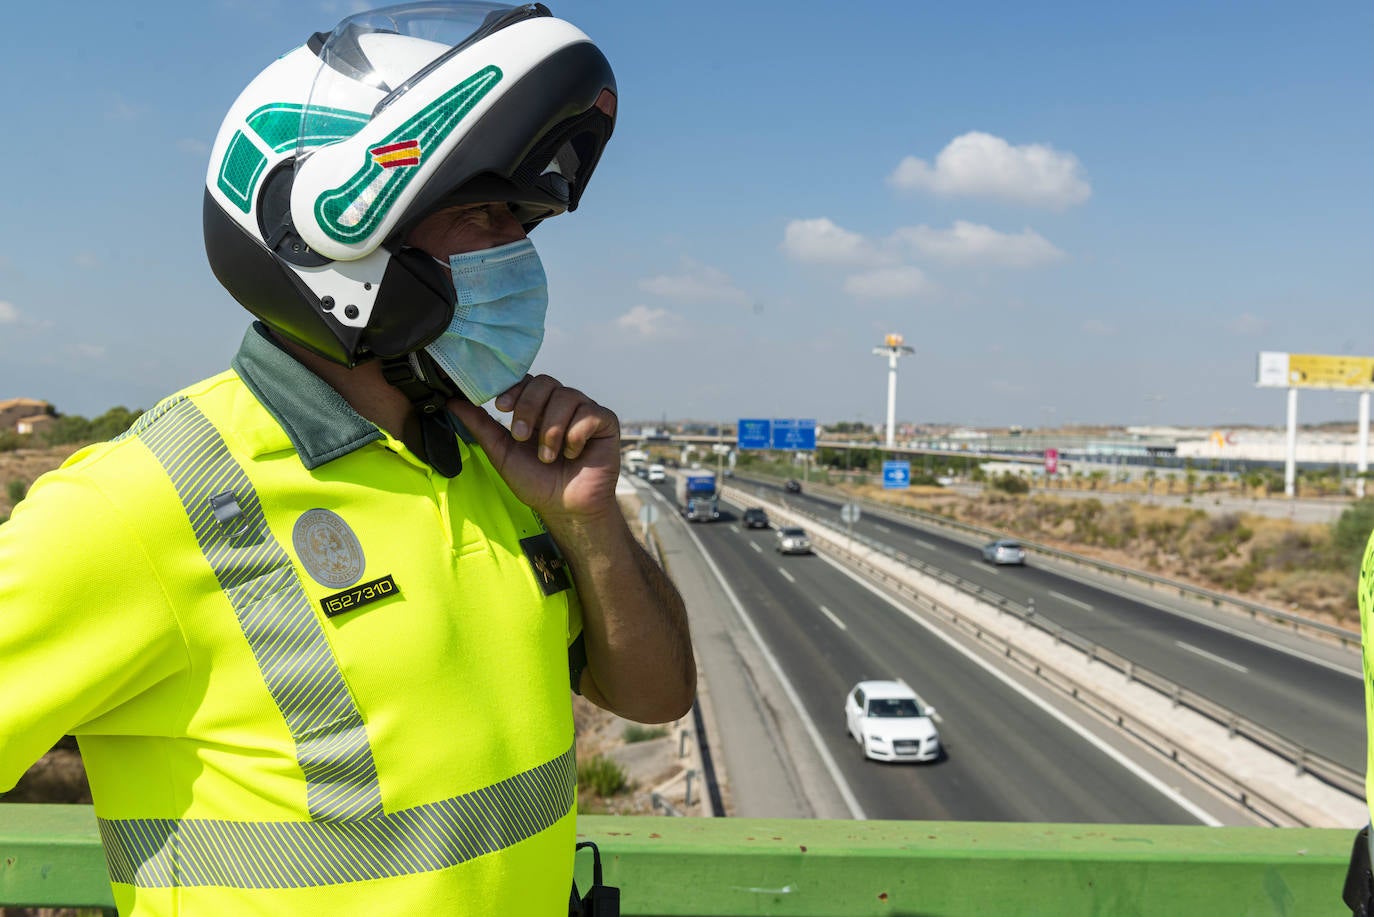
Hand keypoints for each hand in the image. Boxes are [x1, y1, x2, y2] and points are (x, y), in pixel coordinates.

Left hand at [445, 374, 620, 522]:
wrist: (565, 509)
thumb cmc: (537, 483)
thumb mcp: (502, 453)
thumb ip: (480, 426)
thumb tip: (452, 402)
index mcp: (538, 408)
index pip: (527, 381)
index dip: (515, 389)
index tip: (501, 408)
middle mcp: (561, 405)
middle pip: (546, 382)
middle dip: (529, 408)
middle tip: (521, 436)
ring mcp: (585, 412)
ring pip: (567, 397)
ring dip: (552, 430)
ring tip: (548, 457)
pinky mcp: (606, 423)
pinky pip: (590, 413)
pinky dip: (576, 435)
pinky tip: (573, 454)